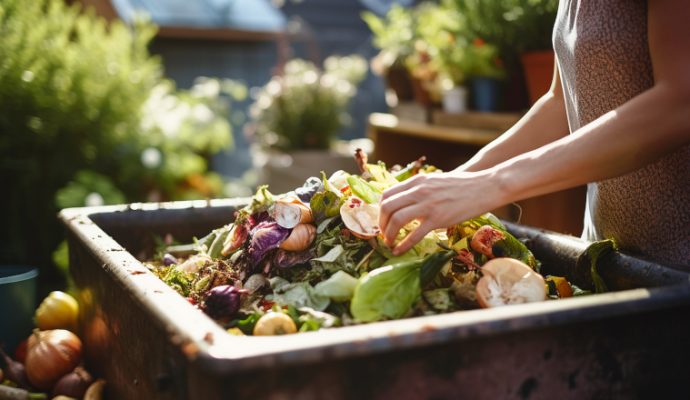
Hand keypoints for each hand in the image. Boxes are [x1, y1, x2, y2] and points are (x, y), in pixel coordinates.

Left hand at [378, 170, 503, 254]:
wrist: (484, 186)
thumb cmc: (461, 186)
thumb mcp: (434, 181)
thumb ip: (418, 190)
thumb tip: (404, 204)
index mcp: (416, 182)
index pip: (386, 194)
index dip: (380, 210)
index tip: (383, 221)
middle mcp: (418, 191)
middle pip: (387, 207)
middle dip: (381, 224)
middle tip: (384, 234)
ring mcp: (428, 205)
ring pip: (396, 220)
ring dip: (389, 234)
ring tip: (390, 243)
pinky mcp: (438, 219)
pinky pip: (414, 234)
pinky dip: (403, 245)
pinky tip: (399, 251)